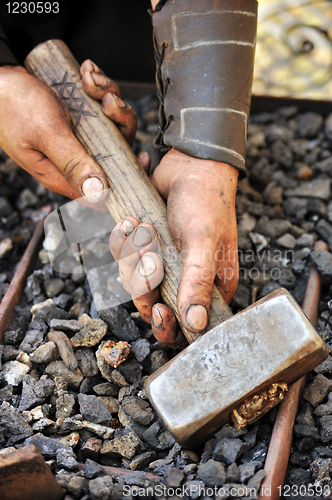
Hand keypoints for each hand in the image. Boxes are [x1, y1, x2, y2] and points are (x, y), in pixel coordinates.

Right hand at [0, 63, 148, 202]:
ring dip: (109, 99)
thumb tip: (99, 192)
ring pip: (112, 126)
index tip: (142, 158)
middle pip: (116, 153)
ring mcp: (78, 137)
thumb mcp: (46, 133)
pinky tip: (87, 74)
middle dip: (119, 123)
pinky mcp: (79, 119)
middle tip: (108, 101)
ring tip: (92, 80)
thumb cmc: (14, 104)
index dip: (127, 178)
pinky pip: (101, 109)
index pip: (103, 191)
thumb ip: (73, 162)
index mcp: (62, 174)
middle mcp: (73, 159)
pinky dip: (99, 89)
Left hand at [110, 149, 238, 347]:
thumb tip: (196, 325)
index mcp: (210, 287)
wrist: (190, 165)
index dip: (169, 326)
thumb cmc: (206, 202)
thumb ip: (198, 283)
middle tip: (149, 258)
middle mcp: (187, 280)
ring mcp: (165, 264)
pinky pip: (124, 258)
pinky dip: (123, 241)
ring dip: (132, 256)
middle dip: (144, 284)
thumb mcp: (204, 242)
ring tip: (143, 227)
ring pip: (134, 282)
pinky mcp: (146, 248)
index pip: (187, 326)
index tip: (159, 309)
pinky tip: (132, 220)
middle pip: (154, 306)